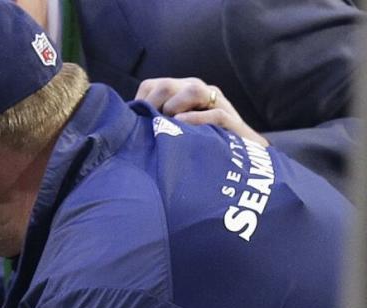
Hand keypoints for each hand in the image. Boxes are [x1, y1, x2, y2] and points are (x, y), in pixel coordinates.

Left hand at [135, 77, 267, 146]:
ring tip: (168, 125)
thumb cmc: (198, 149)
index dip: (139, 103)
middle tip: (149, 129)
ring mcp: (216, 103)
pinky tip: (184, 128)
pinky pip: (215, 113)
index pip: (151, 86)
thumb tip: (125, 135)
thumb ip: (153, 128)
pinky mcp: (231, 120)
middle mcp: (197, 91)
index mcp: (179, 93)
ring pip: (193, 89)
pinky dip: (197, 120)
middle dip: (153, 105)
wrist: (240, 162)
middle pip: (167, 85)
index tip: (135, 127)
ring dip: (175, 106)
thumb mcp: (171, 135)